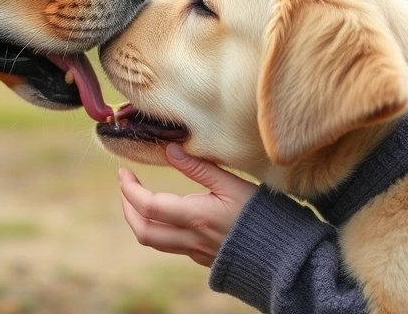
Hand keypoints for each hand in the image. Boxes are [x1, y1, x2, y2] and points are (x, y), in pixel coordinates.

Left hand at [119, 143, 257, 266]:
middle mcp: (190, 238)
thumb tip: (171, 149)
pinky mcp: (202, 257)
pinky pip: (170, 246)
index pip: (147, 206)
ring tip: (137, 199)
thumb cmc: (262, 214)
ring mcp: (195, 251)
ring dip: (138, 220)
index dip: (129, 189)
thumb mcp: (233, 184)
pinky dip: (158, 229)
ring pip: (154, 242)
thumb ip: (199, 167)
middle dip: (127, 208)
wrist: (283, 254)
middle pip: (143, 231)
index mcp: (195, 216)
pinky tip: (164, 214)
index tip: (124, 172)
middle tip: (126, 186)